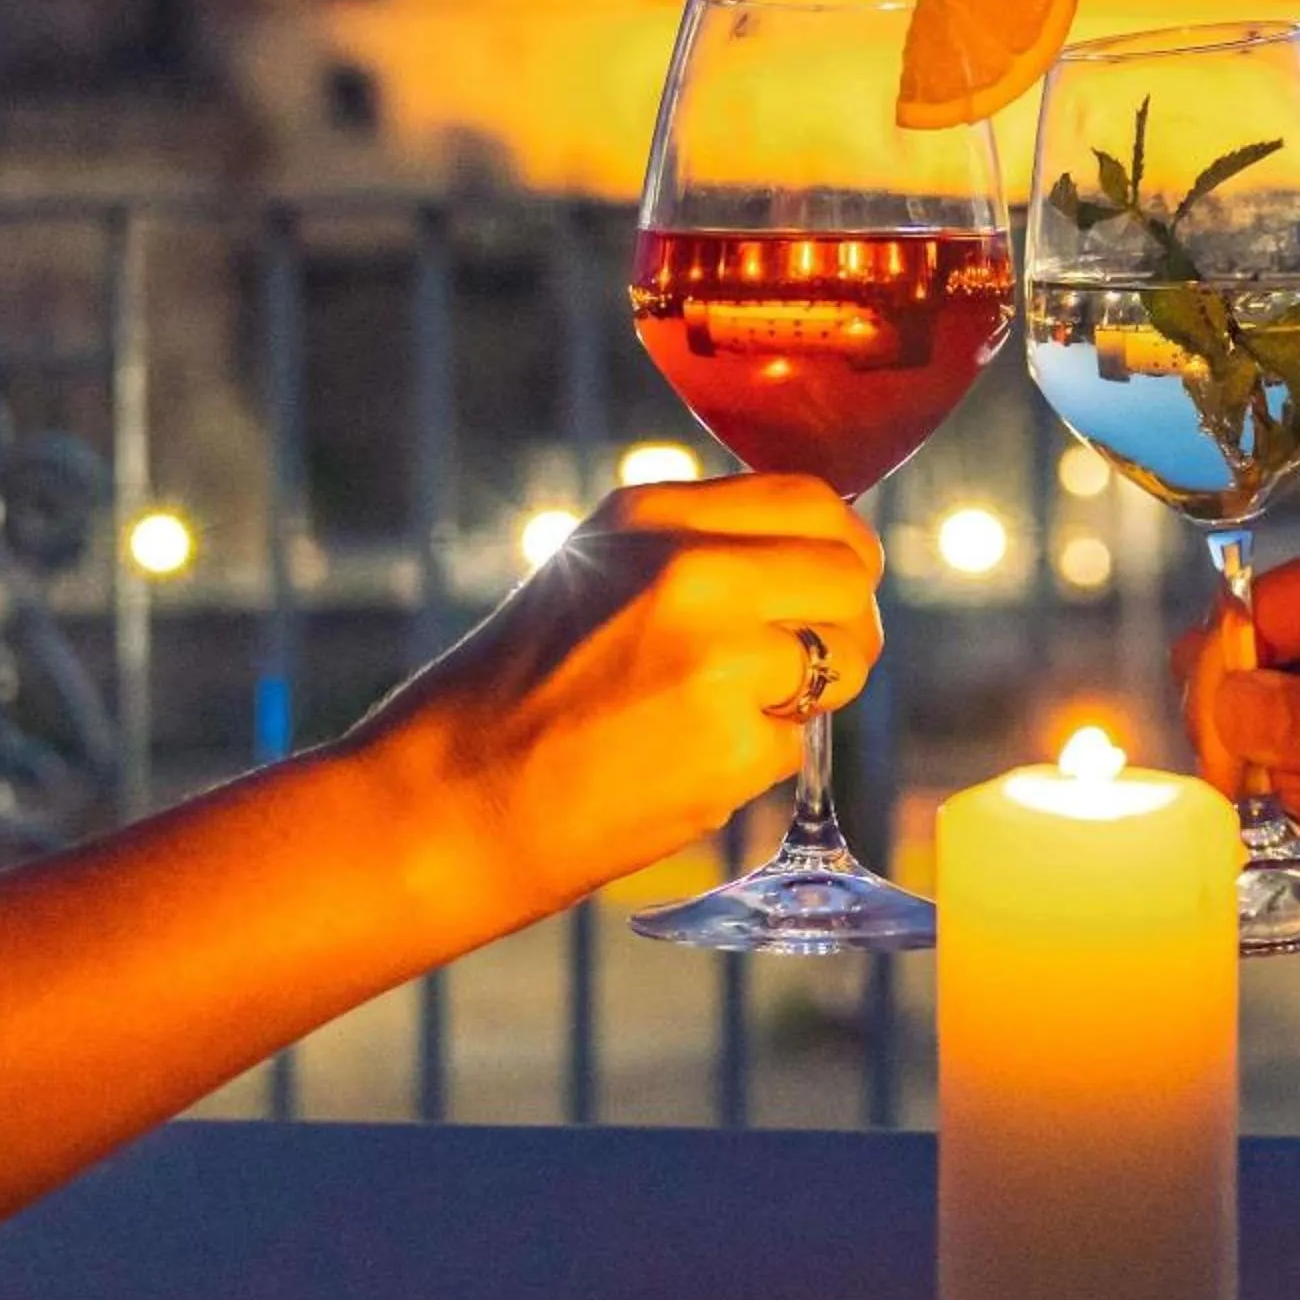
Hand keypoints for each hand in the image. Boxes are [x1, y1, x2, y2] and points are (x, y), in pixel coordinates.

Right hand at [349, 474, 884, 934]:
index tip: (836, 583)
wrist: (451, 797)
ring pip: (844, 664)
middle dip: (849, 626)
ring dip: (812, 698)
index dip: (843, 549)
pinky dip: (759, 761)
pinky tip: (686, 765)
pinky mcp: (729, 745)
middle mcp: (693, 571)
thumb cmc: (519, 689)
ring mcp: (717, 659)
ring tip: (729, 716)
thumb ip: (699, 547)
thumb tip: (813, 556)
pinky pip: (795, 744)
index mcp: (655, 515)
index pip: (813, 502)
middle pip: (848, 578)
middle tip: (811, 666)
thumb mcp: (599, 568)